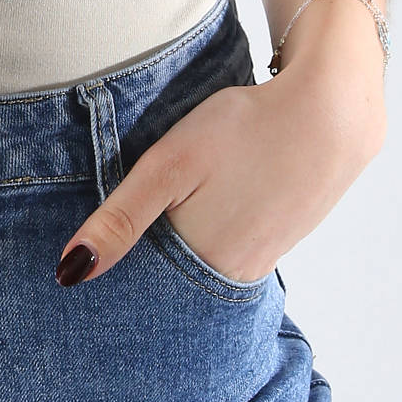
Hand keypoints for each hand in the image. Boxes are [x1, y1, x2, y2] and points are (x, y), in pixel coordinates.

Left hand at [55, 69, 386, 286]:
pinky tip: (201, 208)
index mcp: (204, 264)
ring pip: (201, 266)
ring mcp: (263, 259)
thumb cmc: (243, 129)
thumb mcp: (168, 165)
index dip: (113, 276)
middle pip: (172, 284)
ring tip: (159, 221)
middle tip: (123, 236)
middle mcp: (235, 274)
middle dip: (142, 268)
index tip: (88, 269)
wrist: (332, 110)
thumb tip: (69, 274)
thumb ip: (119, 220)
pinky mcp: (279, 239)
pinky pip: (229, 251)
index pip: (142, 291)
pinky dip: (207, 237)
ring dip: (175, 250)